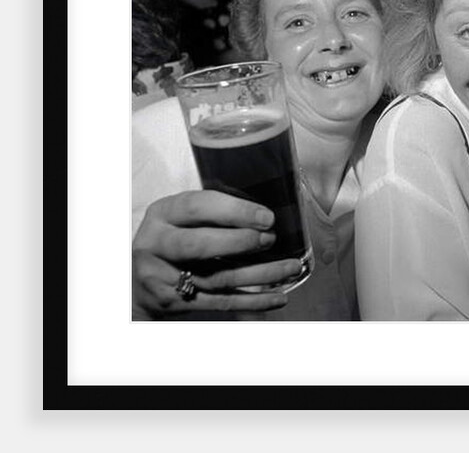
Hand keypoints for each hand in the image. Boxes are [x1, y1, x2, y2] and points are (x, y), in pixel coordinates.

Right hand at [132, 190, 301, 319]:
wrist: (135, 284)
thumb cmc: (170, 241)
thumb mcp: (178, 218)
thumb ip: (209, 213)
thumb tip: (263, 214)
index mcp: (162, 215)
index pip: (197, 207)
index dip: (235, 211)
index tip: (266, 217)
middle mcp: (157, 245)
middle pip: (200, 245)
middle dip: (241, 242)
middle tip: (270, 239)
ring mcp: (163, 277)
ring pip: (217, 277)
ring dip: (260, 274)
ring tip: (290, 266)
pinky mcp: (175, 303)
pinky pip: (221, 302)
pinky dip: (254, 301)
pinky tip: (279, 296)